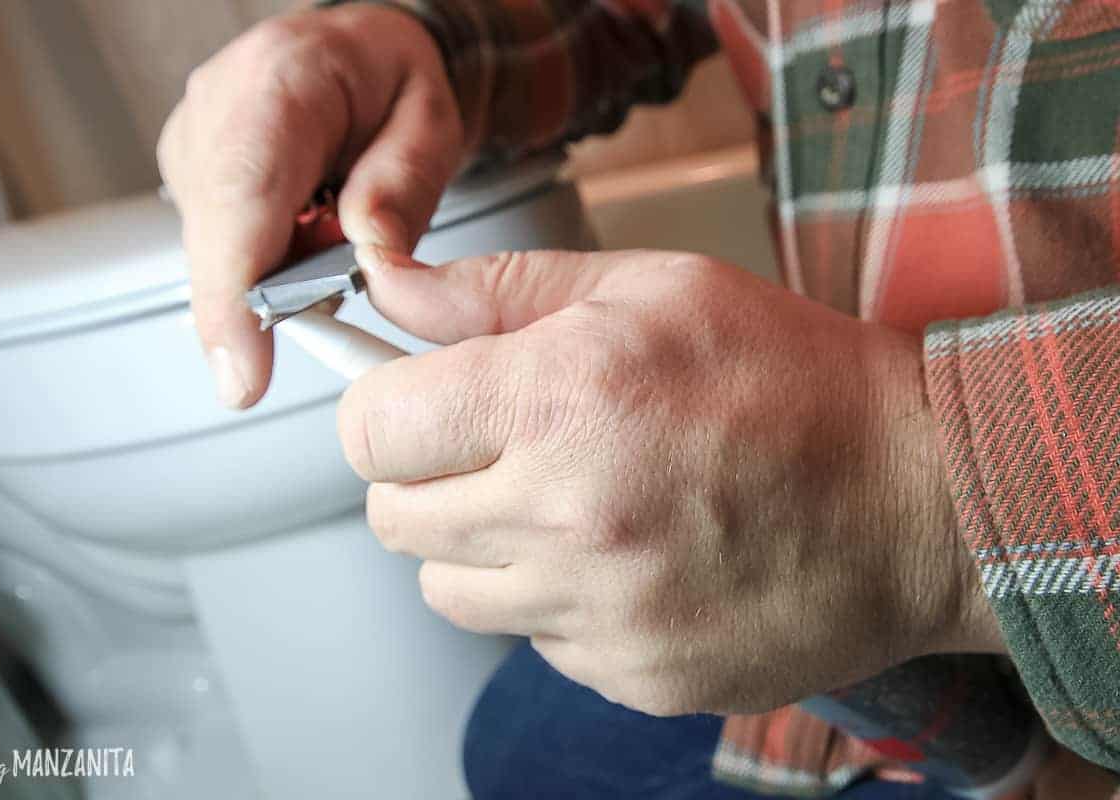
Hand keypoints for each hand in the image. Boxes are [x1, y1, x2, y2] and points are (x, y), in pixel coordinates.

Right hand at [157, 6, 461, 407]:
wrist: (357, 51)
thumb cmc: (391, 81)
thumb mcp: (429, 123)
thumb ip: (402, 188)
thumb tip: (371, 259)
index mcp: (282, 80)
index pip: (242, 198)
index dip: (233, 294)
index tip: (244, 371)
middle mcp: (219, 106)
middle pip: (217, 237)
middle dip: (266, 300)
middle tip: (334, 301)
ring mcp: (195, 140)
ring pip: (217, 252)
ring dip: (275, 274)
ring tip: (332, 232)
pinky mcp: (192, 172)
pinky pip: (221, 246)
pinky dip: (266, 262)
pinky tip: (304, 235)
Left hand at [339, 246, 1003, 715]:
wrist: (918, 498)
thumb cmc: (793, 380)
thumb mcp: (649, 286)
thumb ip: (498, 292)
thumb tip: (390, 291)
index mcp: (562, 398)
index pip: (372, 431)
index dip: (383, 410)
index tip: (412, 404)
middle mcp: (568, 516)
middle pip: (393, 520)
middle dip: (425, 478)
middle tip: (496, 447)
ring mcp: (601, 612)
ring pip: (449, 593)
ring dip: (481, 547)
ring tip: (565, 503)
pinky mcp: (633, 674)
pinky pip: (533, 641)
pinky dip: (555, 601)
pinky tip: (625, 557)